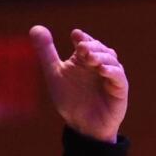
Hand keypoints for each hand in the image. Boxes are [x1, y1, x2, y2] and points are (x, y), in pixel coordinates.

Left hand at [29, 25, 127, 142]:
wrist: (82, 128)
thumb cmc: (71, 102)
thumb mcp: (55, 75)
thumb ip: (46, 53)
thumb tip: (35, 28)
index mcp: (85, 59)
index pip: (86, 42)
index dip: (82, 38)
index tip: (75, 36)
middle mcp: (100, 64)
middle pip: (100, 48)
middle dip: (91, 46)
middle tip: (81, 47)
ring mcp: (111, 76)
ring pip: (111, 59)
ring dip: (101, 56)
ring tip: (89, 57)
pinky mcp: (120, 89)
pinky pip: (119, 77)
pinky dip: (111, 71)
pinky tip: (101, 69)